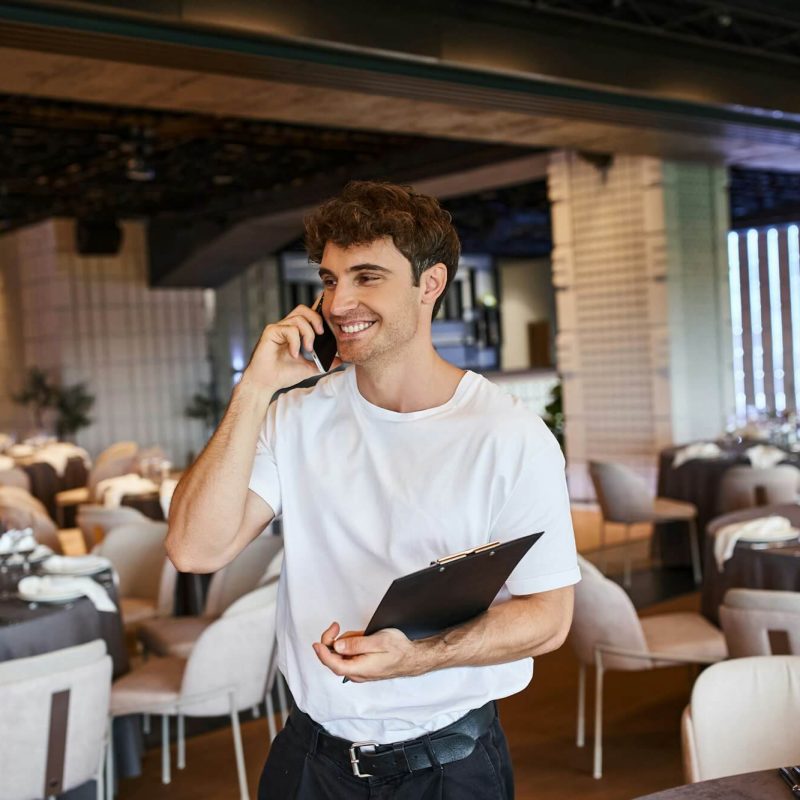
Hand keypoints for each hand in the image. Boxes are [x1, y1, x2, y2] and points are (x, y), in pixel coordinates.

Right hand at [241, 299, 341, 392]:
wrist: (265, 384)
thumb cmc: (282, 374)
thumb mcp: (309, 368)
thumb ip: (324, 362)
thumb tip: (341, 359)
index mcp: (294, 332)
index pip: (308, 315)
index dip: (318, 314)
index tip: (328, 326)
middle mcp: (285, 327)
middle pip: (303, 309)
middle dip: (316, 319)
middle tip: (321, 334)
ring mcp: (277, 328)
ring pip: (298, 318)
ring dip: (308, 333)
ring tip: (308, 349)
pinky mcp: (270, 332)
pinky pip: (288, 329)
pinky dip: (295, 341)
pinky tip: (294, 354)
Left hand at [312, 622, 427, 681]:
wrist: (412, 657)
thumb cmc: (399, 650)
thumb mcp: (378, 642)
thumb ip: (356, 644)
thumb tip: (337, 646)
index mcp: (359, 668)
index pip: (333, 664)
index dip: (322, 653)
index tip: (316, 643)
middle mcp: (356, 673)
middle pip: (334, 658)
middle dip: (333, 641)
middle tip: (336, 626)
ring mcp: (358, 671)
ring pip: (341, 655)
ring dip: (345, 641)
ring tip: (361, 635)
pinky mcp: (361, 666)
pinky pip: (349, 655)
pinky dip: (351, 645)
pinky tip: (362, 639)